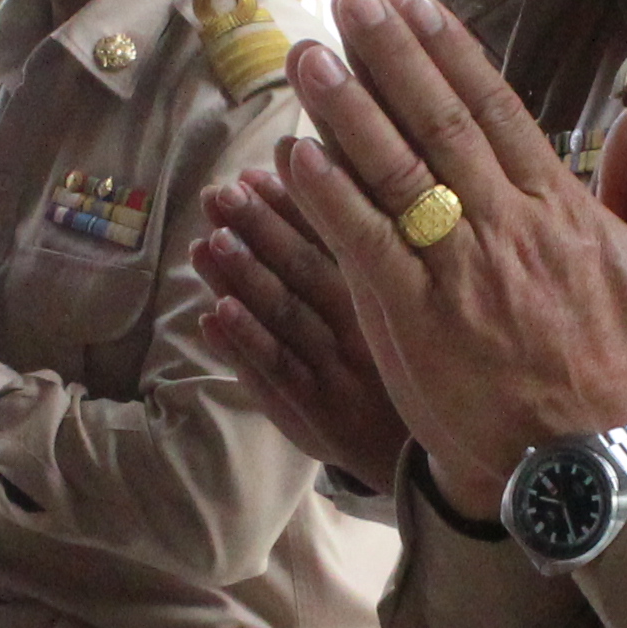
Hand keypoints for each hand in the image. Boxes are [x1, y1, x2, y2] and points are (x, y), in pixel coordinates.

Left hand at [195, 168, 411, 480]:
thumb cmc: (402, 363)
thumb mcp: (395, 307)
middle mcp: (363, 333)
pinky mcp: (311, 412)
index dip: (292, 207)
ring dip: (243, 280)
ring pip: (285, 320)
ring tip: (208, 242)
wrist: (418, 454)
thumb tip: (315, 184)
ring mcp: (334, 374)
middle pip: (305, 275)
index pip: (338, 242)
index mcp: (388, 298)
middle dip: (260, 231)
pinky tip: (212, 313)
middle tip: (220, 194)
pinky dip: (243, 343)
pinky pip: (275, 375)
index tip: (255, 173)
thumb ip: (356, 249)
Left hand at [280, 0, 626, 519]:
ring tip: (307, 57)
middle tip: (348, 0)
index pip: (496, 109)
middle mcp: (505, 227)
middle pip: (437, 123)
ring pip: (393, 173)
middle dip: (389, 56)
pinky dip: (331, 199)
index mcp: (561, 209)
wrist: (596, 466)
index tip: (414, 5)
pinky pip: (365, 246)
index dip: (449, 52)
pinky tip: (296, 156)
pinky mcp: (414, 323)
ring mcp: (457, 274)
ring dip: (345, 110)